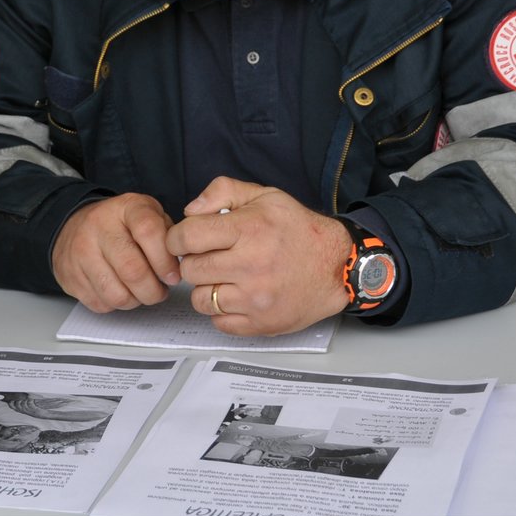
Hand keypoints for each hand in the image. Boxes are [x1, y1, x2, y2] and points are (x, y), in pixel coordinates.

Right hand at [51, 193, 179, 311]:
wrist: (73, 225)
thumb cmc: (120, 224)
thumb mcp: (147, 215)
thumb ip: (166, 235)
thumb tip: (180, 265)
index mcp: (125, 208)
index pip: (149, 232)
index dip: (165, 261)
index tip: (173, 276)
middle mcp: (98, 226)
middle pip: (133, 270)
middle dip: (154, 290)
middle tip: (160, 291)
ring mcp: (80, 252)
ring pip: (117, 294)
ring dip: (136, 300)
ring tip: (141, 291)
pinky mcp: (70, 276)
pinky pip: (101, 304)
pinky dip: (116, 304)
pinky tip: (120, 290)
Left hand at [167, 177, 351, 335]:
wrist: (338, 266)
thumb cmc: (298, 230)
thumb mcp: (264, 195)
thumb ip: (222, 192)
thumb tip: (189, 211)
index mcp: (249, 230)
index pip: (187, 237)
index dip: (176, 238)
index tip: (183, 240)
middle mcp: (251, 265)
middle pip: (190, 269)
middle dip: (193, 261)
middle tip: (209, 257)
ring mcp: (257, 299)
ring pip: (200, 299)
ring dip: (206, 287)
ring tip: (223, 277)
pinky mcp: (262, 323)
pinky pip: (219, 322)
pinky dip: (221, 311)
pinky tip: (235, 295)